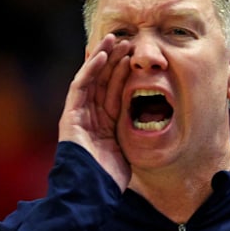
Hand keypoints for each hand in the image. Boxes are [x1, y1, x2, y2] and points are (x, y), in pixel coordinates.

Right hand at [58, 34, 131, 190]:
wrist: (91, 191)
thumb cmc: (111, 177)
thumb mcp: (130, 148)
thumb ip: (135, 132)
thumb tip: (159, 123)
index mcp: (106, 123)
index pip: (115, 90)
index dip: (125, 72)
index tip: (137, 56)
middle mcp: (92, 115)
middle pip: (103, 80)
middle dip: (115, 59)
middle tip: (128, 39)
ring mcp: (80, 114)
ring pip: (92, 78)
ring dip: (103, 57)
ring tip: (116, 39)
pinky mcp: (70, 115)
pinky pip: (80, 86)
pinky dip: (90, 70)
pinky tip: (100, 55)